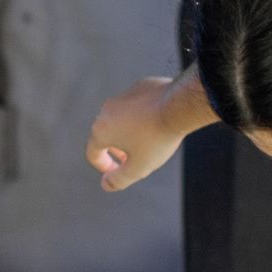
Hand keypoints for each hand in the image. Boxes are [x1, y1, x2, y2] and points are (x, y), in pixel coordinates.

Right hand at [86, 75, 187, 191]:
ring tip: (147, 142)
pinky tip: (158, 123)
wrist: (178, 106)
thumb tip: (106, 184)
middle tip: (132, 159)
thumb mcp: (139, 167)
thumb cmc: (157, 138)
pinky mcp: (139, 87)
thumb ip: (120, 179)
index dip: (103, 167)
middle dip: (117, 150)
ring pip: (121, 119)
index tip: (117, 172)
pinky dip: (142, 116)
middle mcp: (106, 111)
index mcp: (100, 130)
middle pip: (105, 135)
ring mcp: (122, 97)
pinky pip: (136, 106)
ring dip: (129, 132)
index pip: (93, 153)